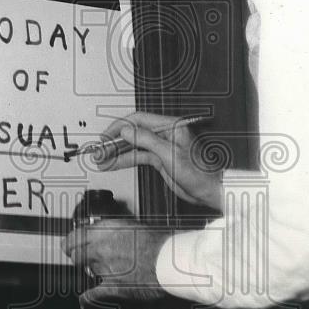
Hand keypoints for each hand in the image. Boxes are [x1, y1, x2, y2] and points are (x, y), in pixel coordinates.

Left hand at [62, 218, 170, 303]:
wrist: (172, 260)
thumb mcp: (136, 226)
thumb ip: (117, 231)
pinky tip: (84, 298)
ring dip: (93, 270)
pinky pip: (93, 294)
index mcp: (108, 229)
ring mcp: (106, 268)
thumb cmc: (161, 243)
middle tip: (81, 257)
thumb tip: (109, 235)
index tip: (70, 244)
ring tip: (101, 270)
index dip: (71, 241)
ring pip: (88, 271)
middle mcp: (103, 247)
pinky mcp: (113, 287)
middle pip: (77, 255)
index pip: (76, 236)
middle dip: (79, 257)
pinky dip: (88, 297)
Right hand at [94, 112, 222, 210]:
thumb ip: (146, 140)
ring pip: (133, 146)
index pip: (138, 120)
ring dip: (116, 153)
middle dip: (114, 141)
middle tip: (99, 150)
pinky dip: (124, 160)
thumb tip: (127, 130)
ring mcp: (160, 147)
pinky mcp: (159, 159)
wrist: (209, 189)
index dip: (119, 126)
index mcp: (170, 126)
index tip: (106, 136)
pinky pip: (137, 157)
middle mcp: (164, 134)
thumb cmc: (199, 171)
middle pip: (133, 132)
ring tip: (101, 159)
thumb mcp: (169, 154)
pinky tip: (113, 164)